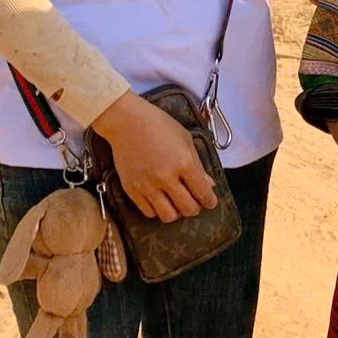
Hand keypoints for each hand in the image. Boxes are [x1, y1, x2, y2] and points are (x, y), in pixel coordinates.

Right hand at [91, 90, 218, 221]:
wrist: (127, 122)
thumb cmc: (159, 125)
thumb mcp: (185, 140)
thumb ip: (198, 165)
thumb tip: (209, 185)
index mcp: (184, 163)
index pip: (202, 193)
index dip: (210, 201)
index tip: (210, 202)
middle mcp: (167, 177)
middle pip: (188, 208)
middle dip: (195, 208)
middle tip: (195, 202)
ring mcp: (148, 185)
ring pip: (168, 216)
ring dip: (177, 213)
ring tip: (177, 203)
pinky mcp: (132, 189)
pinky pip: (149, 212)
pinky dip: (158, 210)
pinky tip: (160, 201)